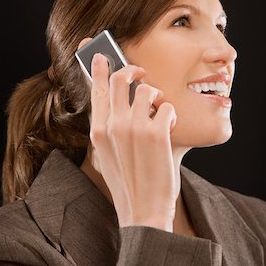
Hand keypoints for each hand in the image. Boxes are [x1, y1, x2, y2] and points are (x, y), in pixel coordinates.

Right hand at [84, 51, 176, 231]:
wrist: (142, 211)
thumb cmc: (127, 181)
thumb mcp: (107, 154)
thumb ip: (109, 127)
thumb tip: (118, 100)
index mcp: (98, 130)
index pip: (96, 89)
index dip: (98, 68)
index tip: (101, 54)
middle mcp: (113, 126)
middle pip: (119, 79)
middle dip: (132, 70)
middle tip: (140, 72)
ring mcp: (134, 128)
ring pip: (146, 90)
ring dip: (156, 95)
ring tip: (159, 109)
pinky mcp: (157, 133)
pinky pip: (166, 107)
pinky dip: (170, 114)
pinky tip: (168, 127)